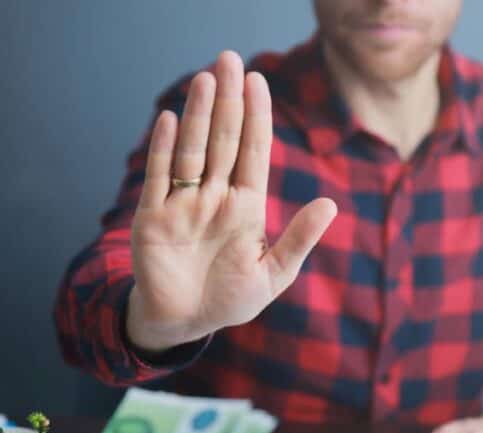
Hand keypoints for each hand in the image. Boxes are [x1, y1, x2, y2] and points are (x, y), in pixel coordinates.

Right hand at [126, 50, 336, 351]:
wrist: (185, 323)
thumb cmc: (229, 299)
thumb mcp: (273, 274)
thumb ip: (298, 239)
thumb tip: (330, 205)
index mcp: (245, 206)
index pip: (253, 152)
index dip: (256, 117)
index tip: (259, 81)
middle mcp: (214, 197)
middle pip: (223, 141)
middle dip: (228, 101)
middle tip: (230, 60)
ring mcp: (182, 204)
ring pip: (193, 151)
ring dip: (199, 116)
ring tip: (207, 80)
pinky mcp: (153, 218)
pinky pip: (160, 178)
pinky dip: (165, 150)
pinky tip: (172, 120)